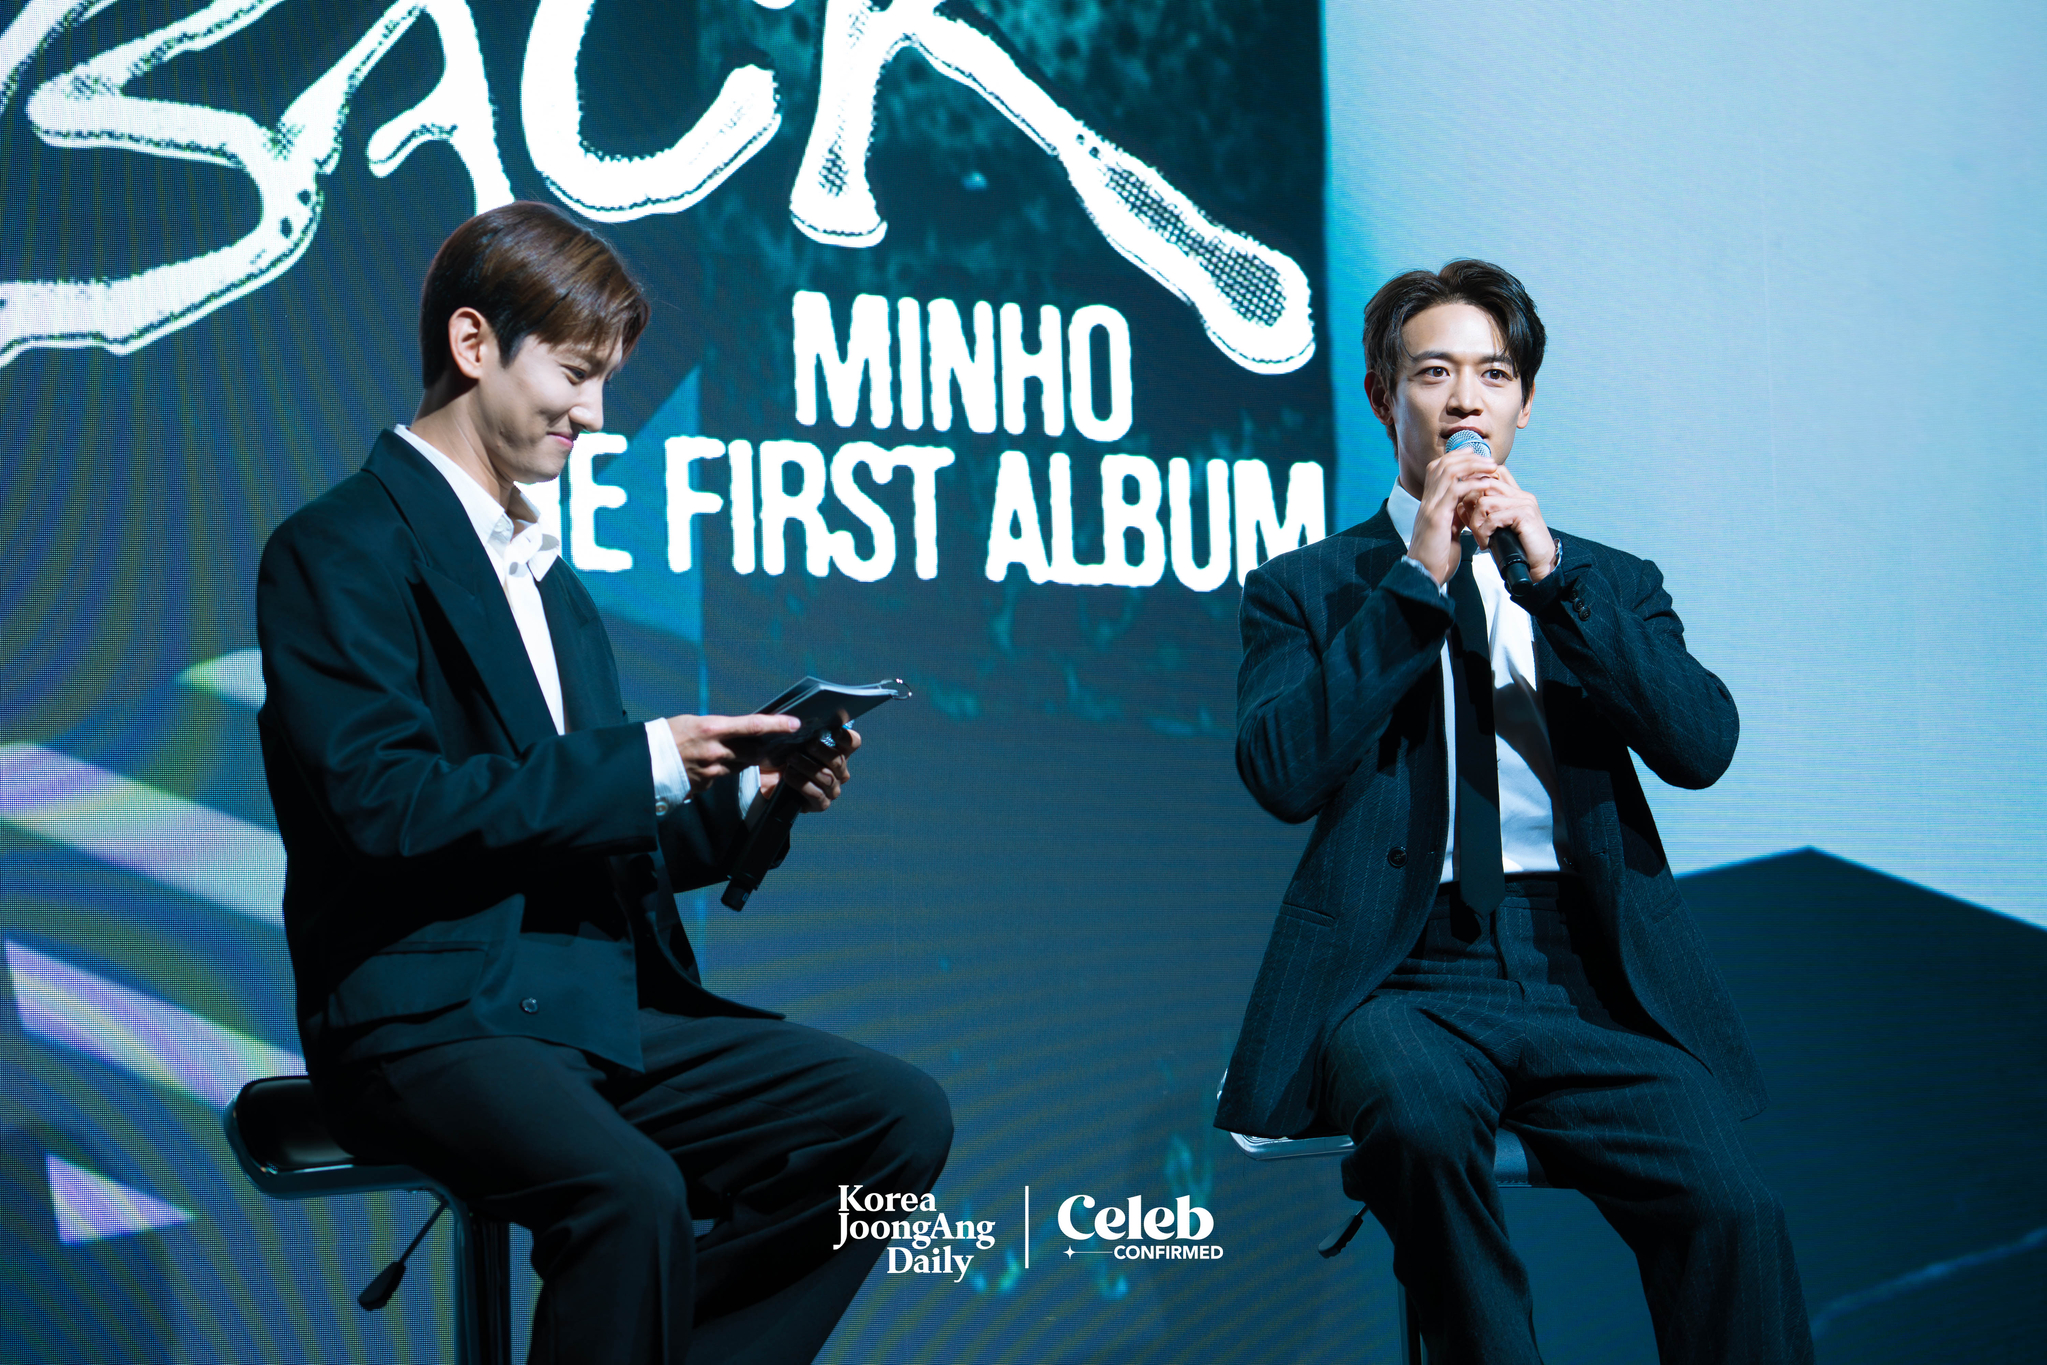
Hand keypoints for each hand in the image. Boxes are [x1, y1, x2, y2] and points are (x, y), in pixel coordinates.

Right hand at [666, 713, 801, 793]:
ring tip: (724, 751)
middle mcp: (716, 751)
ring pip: (739, 765)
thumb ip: (720, 729)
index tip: (795, 723)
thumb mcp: (695, 722)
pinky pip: (721, 777)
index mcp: (713, 729)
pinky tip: (705, 765)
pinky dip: (720, 770)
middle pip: (754, 752)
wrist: (643, 761)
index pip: (754, 726)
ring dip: (740, 760)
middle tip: (775, 746)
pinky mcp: (706, 784)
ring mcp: (712, 771)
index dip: (777, 725)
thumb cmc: (668, 735)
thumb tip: (740, 733)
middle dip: (765, 750)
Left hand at [758, 722, 860, 813]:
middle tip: (807, 745)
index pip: (853, 743)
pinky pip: (818, 795)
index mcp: (837, 752)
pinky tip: (789, 776)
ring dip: (808, 766)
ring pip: (828, 777)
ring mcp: (831, 789)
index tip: (833, 731)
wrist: (766, 779)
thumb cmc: (781, 755)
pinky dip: (802, 784)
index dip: (846, 737)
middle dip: (822, 751)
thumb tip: (807, 720)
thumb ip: (804, 729)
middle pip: (839, 761)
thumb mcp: (791, 739)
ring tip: (791, 759)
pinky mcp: (821, 804)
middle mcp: (839, 771)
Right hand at [1408, 449, 1507, 584]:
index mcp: (1430, 502)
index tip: (1477, 457)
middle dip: (1467, 457)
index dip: (1457, 458)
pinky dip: (1472, 484)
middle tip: (1489, 459)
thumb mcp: (1448, 529)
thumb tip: (1468, 503)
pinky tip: (1486, 484)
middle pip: (1442, 464)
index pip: (1438, 468)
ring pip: (1448, 472)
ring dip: (1472, 466)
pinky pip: (1454, 491)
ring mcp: (1430, 507)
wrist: (1424, 575)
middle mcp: (1427, 500)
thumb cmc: (1437, 557)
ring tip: (1491, 467)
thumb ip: (1456, 513)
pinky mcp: (1436, 517)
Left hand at [1463, 463, 1557, 581]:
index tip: (1466, 506)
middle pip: (1484, 484)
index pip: (1492, 473)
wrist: (1539, 565)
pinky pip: (1493, 518)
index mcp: (1516, 494)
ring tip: (1481, 538)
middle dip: (1470, 506)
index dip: (1475, 485)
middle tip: (1473, 528)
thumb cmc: (1517, 548)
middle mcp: (1521, 494)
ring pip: (1484, 501)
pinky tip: (1487, 544)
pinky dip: (1484, 533)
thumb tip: (1460, 504)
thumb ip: (1481, 514)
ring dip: (1476, 523)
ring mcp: (1524, 502)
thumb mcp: (1495, 528)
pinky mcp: (1525, 514)